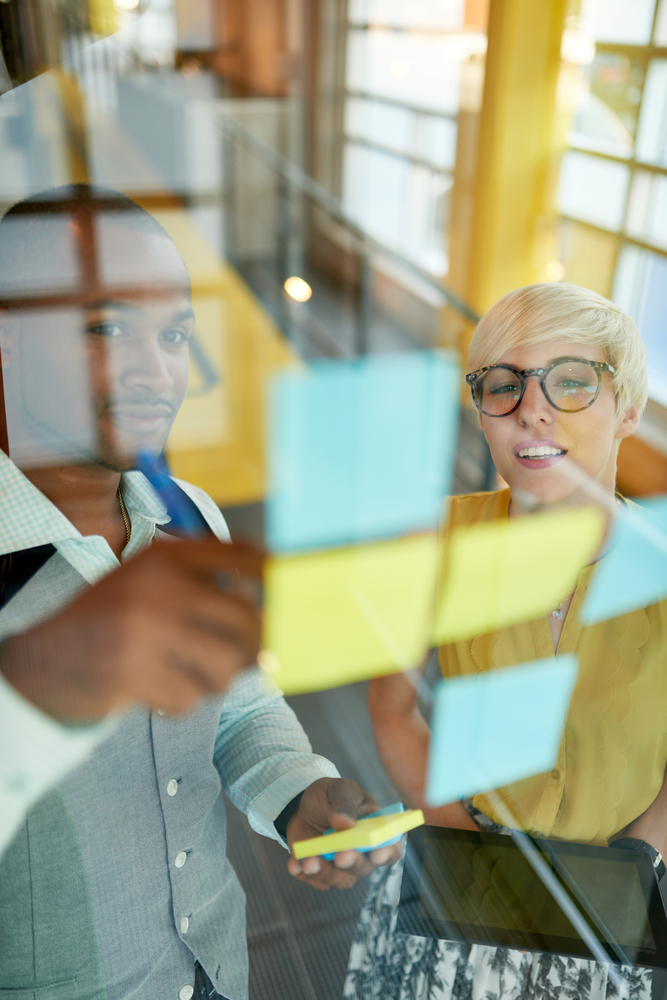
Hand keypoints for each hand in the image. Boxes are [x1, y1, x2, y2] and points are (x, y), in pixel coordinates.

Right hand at [0, 539, 262, 722]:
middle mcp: (159, 589)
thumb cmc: (112, 618)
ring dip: (217, 678)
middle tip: (252, 656)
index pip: (239, 556)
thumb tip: (272, 614)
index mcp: (164, 559)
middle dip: (255, 644)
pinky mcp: (136, 676)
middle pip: (247, 619)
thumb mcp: (149, 581)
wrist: (47, 659)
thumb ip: (202, 584)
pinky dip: (183, 700)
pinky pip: (192, 698)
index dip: (272, 575)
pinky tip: (160, 687)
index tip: (285, 590)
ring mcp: (147, 633)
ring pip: (225, 666)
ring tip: (195, 672)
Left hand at [285, 777, 402, 890]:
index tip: (377, 854)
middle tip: (340, 857)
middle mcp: (363, 853)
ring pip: (341, 879)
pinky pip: (316, 881)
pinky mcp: (323, 871)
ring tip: (308, 861)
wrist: (304, 805)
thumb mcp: (338, 789)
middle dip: (352, 863)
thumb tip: (345, 823)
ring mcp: (343, 865)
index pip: (391, 847)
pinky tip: (294, 864)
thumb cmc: (331, 796)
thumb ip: (344, 803)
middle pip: (365, 867)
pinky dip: (305, 874)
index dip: (388, 853)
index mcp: (375, 830)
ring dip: (325, 873)